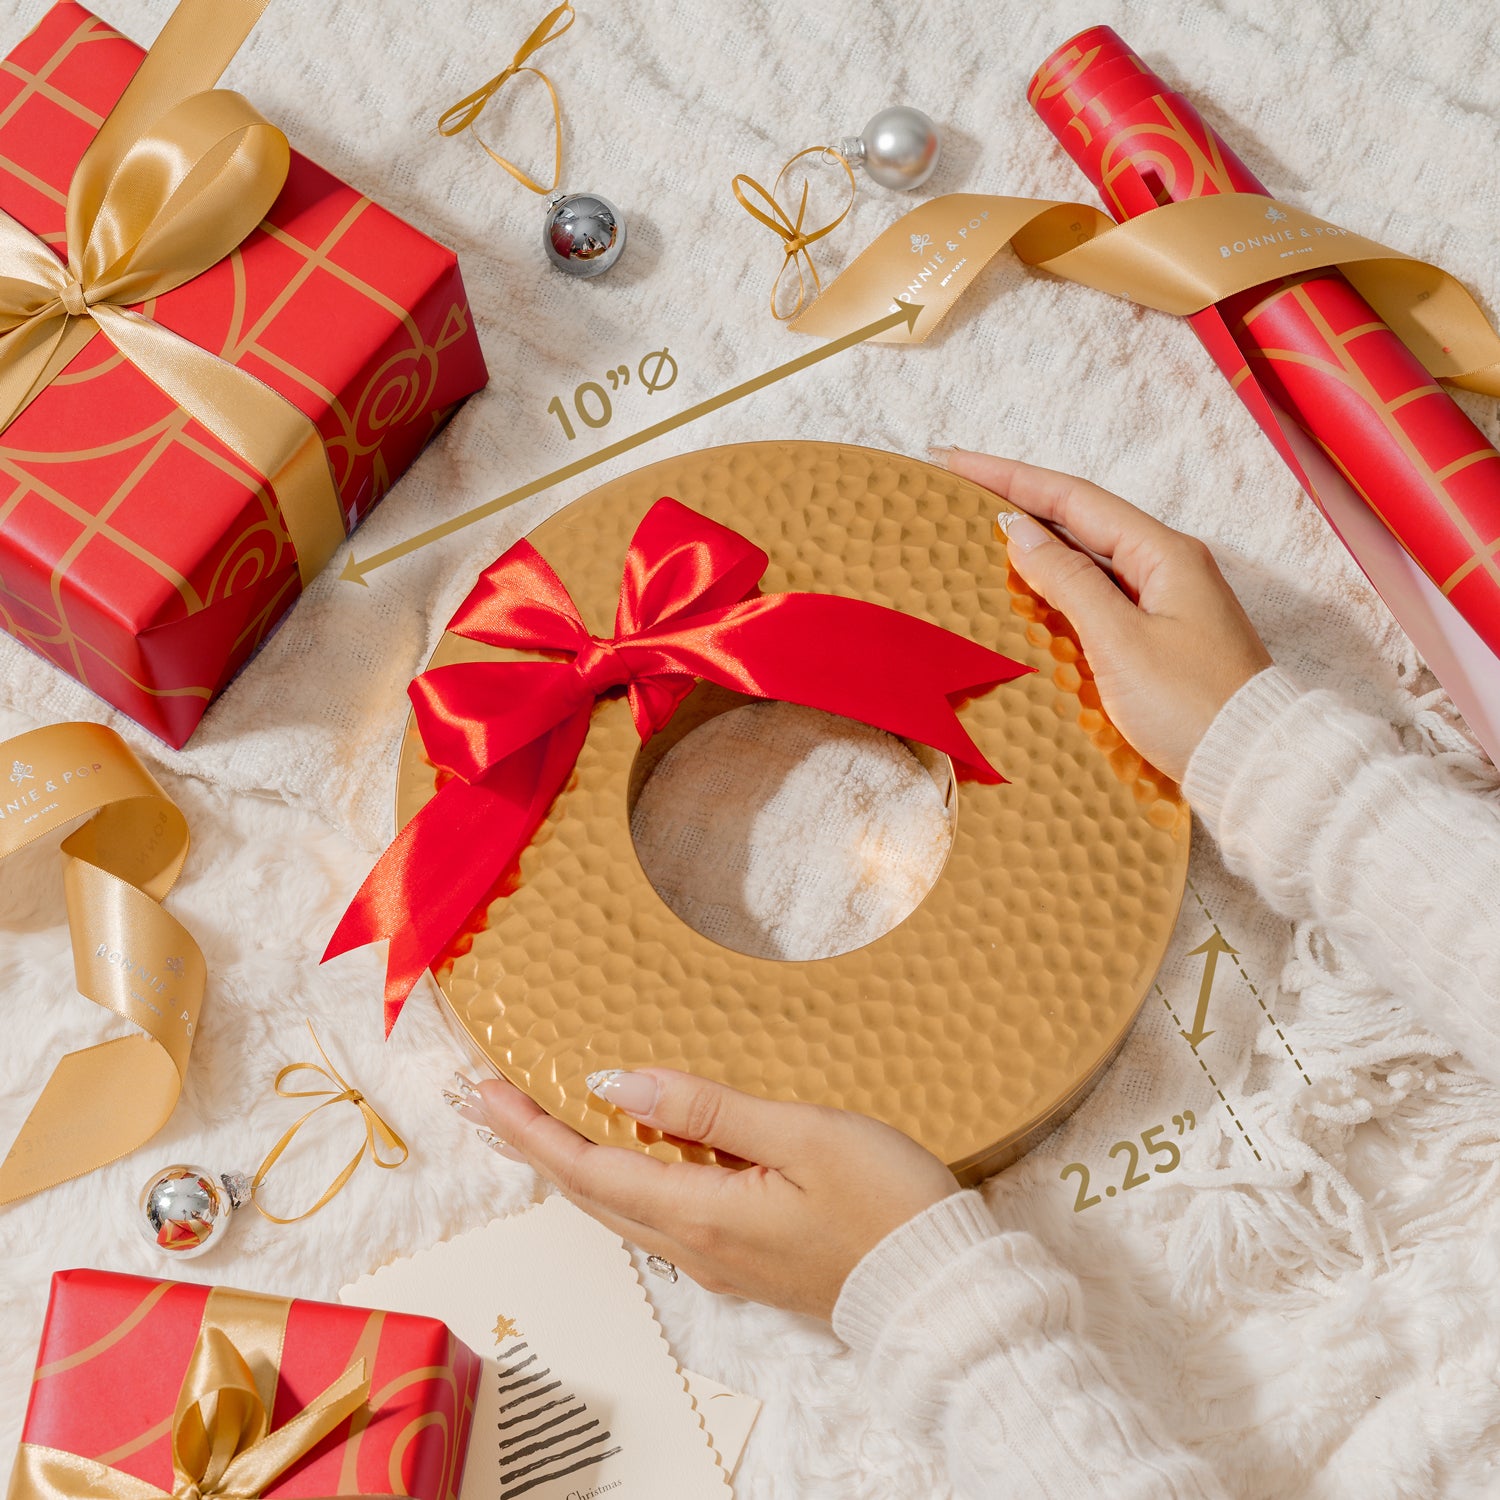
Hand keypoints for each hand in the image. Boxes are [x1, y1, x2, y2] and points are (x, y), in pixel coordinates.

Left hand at [465, 1068, 960, 1319]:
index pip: (589, 1168)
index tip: (485, 1091)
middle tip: (489, 1103)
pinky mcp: (744, 1260)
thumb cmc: (885, 1204)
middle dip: (534, 1148)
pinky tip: (624, 1157)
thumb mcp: (803, 1136)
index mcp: (702, 1215)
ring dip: (571, 1166)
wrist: (939, 1289)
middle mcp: (695, 1247)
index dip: (532, 1130)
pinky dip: (618, 1181)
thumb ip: (708, 1109)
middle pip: (591, 1194)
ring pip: (620, 1209)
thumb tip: (618, 1082)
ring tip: (537, 1127)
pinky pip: (657, 1217)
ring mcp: (718, 1261)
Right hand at [940, 450, 1272, 782]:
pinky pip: (1102, 593)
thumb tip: (1022, 533)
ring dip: (1038, 542)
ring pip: (1091, 556)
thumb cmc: (1192, 706)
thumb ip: (1068, 582)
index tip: (957, 461)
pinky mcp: (1165, 635)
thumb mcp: (1119, 641)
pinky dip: (1061, 583)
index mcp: (1165, 554)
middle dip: (1021, 502)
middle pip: (1082, 520)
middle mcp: (1170, 566)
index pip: (1074, 499)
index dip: (1011, 478)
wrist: (1251, 764)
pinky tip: (1031, 590)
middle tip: (961, 489)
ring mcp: (1170, 600)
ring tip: (984, 532)